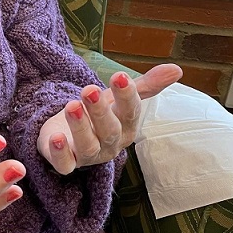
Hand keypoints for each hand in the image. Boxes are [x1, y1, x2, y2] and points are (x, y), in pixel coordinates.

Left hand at [37, 64, 182, 174]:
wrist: (70, 132)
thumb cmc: (99, 114)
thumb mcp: (119, 98)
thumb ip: (145, 86)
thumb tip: (177, 69)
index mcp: (126, 127)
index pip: (130, 111)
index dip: (126, 95)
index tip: (119, 76)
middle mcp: (110, 144)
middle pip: (109, 130)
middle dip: (99, 111)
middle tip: (89, 90)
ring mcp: (88, 155)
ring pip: (87, 145)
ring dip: (80, 126)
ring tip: (71, 105)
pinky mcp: (66, 162)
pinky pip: (64, 163)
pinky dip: (60, 152)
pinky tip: (55, 137)